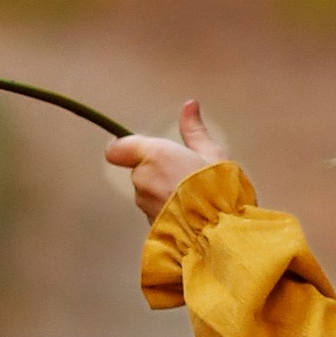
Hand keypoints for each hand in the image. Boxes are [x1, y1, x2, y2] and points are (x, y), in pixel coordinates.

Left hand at [106, 99, 230, 221]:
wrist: (218, 230)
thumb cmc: (217, 189)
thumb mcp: (212, 153)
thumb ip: (194, 130)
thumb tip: (189, 106)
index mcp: (154, 155)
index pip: (117, 148)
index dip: (126, 148)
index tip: (143, 149)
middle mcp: (142, 179)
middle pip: (139, 171)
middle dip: (157, 172)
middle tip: (184, 174)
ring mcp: (144, 204)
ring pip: (147, 193)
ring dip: (162, 192)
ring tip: (190, 195)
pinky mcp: (149, 224)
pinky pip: (154, 212)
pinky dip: (166, 210)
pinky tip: (188, 211)